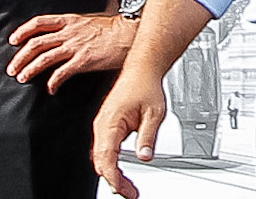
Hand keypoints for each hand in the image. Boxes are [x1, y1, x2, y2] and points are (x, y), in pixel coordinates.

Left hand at [7, 6, 134, 88]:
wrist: (131, 35)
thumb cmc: (120, 26)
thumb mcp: (107, 12)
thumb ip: (106, 5)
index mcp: (71, 21)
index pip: (40, 22)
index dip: (23, 31)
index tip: (13, 40)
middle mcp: (69, 33)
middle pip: (37, 42)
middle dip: (20, 56)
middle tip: (13, 68)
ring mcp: (75, 46)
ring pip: (44, 57)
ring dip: (30, 69)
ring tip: (23, 78)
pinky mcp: (83, 61)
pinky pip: (62, 73)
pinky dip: (53, 82)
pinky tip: (51, 89)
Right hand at [92, 66, 169, 198]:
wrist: (142, 69)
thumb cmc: (146, 86)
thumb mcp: (154, 114)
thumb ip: (148, 137)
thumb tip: (144, 157)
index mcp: (110, 122)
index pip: (107, 159)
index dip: (114, 179)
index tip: (125, 190)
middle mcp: (102, 125)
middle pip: (101, 161)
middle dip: (113, 181)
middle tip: (130, 193)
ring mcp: (103, 125)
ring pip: (100, 157)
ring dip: (112, 173)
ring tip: (126, 187)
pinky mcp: (107, 125)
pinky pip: (104, 149)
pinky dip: (110, 163)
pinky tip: (120, 171)